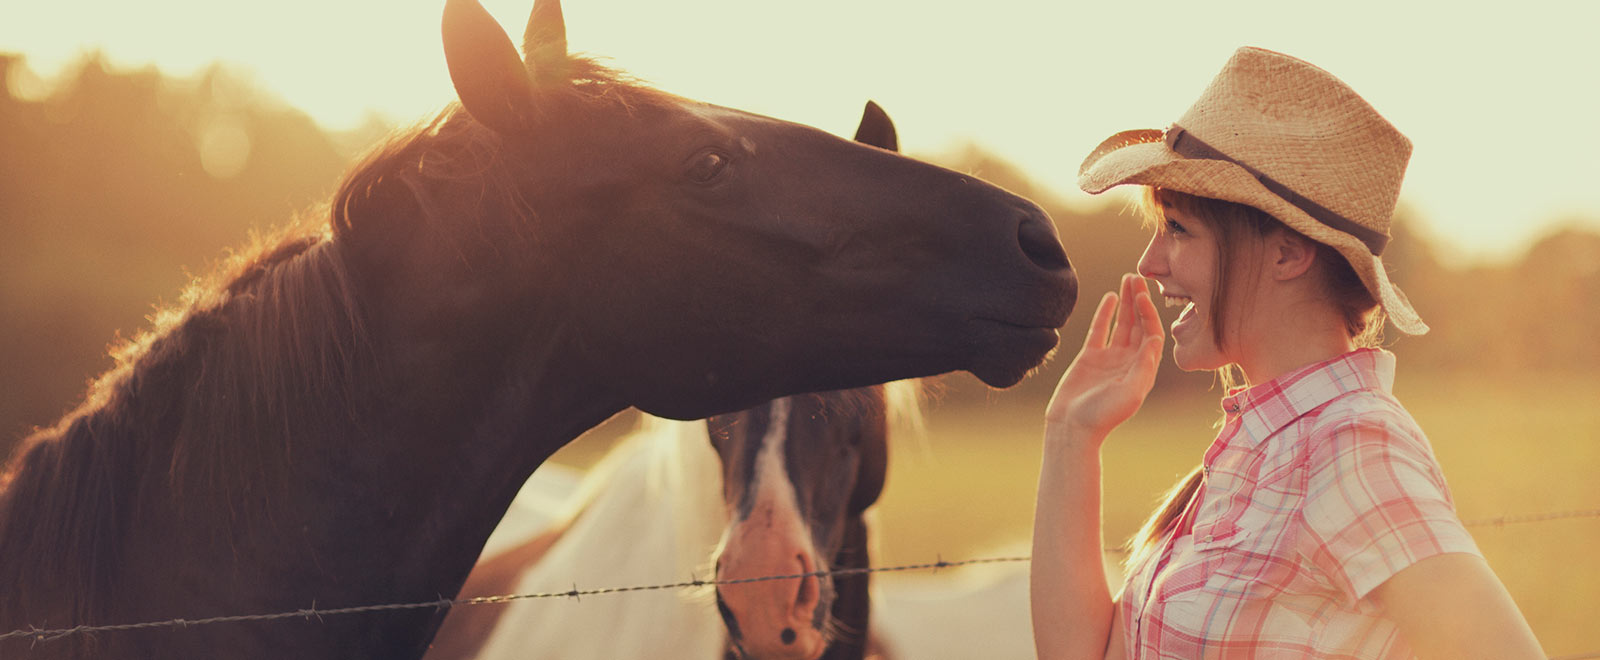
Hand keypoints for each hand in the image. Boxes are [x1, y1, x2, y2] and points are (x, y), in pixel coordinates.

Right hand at [1045, 273, 1164, 441]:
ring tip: (1128, 279)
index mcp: (1143, 370)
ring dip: (1126, 303)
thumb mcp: (1129, 392)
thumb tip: (1156, 338)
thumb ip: (1144, 366)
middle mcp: (1130, 361)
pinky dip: (1106, 313)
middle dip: (1140, 301)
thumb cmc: (1102, 415)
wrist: (1072, 427)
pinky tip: (1111, 296)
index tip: (1144, 296)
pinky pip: (1100, 329)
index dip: (1149, 314)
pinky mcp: (1090, 357)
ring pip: (1122, 324)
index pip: (1151, 334)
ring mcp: (1110, 358)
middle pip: (1139, 325)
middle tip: (1139, 278)